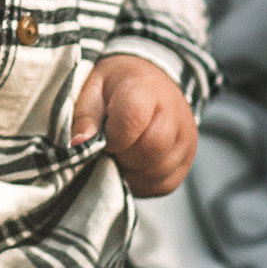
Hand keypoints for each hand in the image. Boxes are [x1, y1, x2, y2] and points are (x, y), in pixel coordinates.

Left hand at [71, 54, 196, 197]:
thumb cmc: (115, 86)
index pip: (133, 120)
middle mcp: (174, 113)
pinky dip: (141, 182)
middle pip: (149, 149)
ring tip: (120, 153)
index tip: (103, 136)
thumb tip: (79, 144)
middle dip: (122, 156)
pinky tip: (132, 164)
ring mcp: (185, 139)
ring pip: (156, 172)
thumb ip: (85, 115)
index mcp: (145, 88)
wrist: (150, 82)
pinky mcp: (187, 161)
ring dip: (130, 171)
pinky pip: (162, 185)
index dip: (112, 137)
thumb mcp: (92, 88)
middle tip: (110, 146)